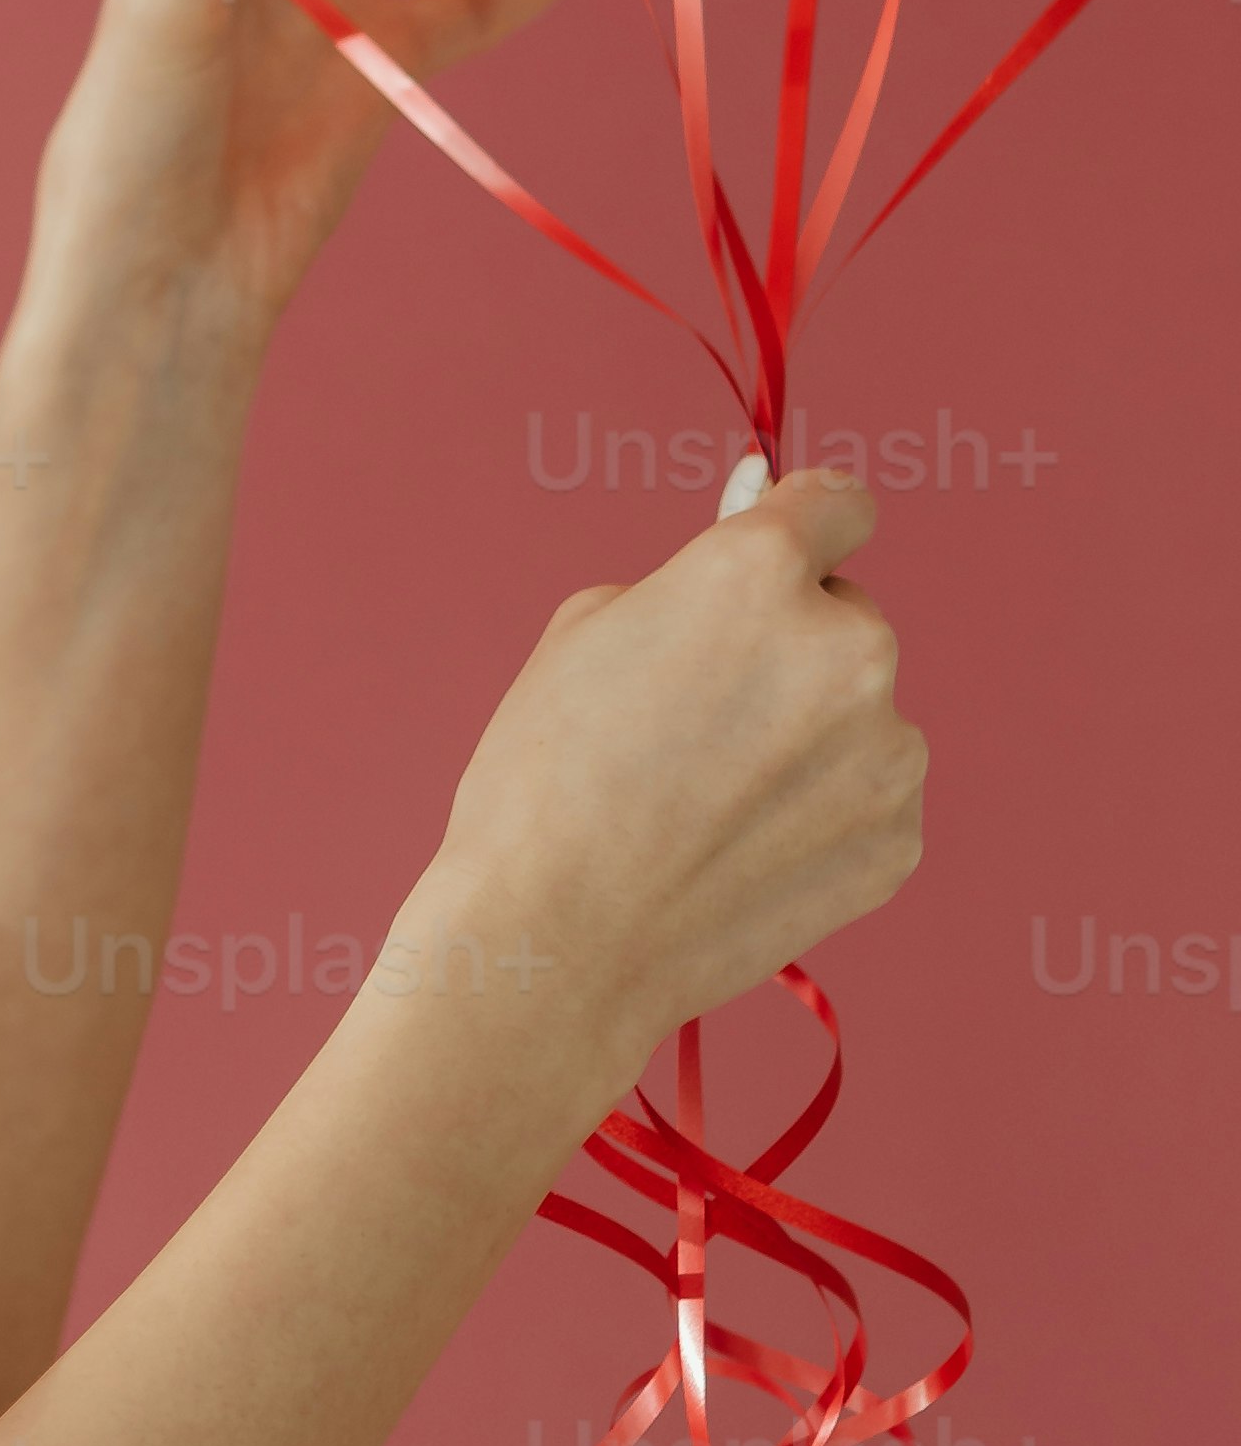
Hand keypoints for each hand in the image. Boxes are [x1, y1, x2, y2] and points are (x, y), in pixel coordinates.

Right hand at [430, 461, 926, 1076]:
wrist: (560, 941)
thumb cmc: (546, 780)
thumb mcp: (586, 633)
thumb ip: (685, 585)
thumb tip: (754, 549)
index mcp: (759, 575)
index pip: (836, 503)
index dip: (803, 520)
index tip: (791, 542)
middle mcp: (847, 649)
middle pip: (843, 617)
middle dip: (788, 648)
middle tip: (700, 716)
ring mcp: (885, 753)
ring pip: (860, 714)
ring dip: (808, 735)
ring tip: (709, 800)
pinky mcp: (898, 840)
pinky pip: (867, 796)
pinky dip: (819, 812)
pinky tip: (740, 849)